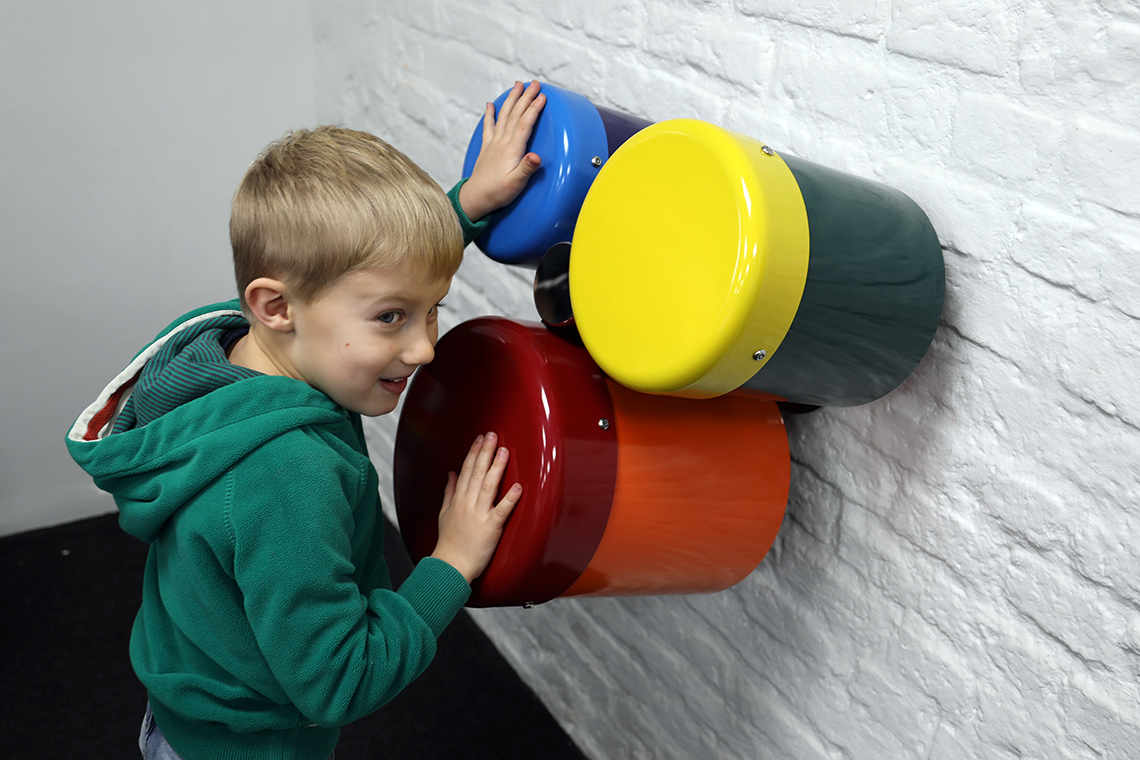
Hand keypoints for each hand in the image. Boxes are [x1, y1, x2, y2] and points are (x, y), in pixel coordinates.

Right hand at [430, 432, 522, 582]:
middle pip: (477, 473)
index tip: (480, 438)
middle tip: (493, 435)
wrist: (450, 566)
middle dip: (486, 452)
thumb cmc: (449, 542)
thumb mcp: (444, 513)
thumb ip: (449, 491)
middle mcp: (467, 504)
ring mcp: (478, 515)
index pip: (466, 470)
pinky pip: (501, 511)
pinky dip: (510, 499)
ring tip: (505, 451)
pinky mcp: (490, 528)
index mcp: (458, 499)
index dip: (474, 452)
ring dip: (497, 467)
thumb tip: (450, 473)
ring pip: (488, 486)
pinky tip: (517, 487)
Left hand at [458, 80, 545, 220]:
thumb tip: (535, 157)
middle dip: (526, 97)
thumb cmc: (498, 192)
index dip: (534, 108)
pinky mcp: (487, 148)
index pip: (525, 123)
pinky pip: (488, 126)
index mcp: (512, 149)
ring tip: (517, 86)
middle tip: (534, 83)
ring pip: (503, 115)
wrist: (477, 198)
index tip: (543, 96)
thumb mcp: (517, 183)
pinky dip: (490, 114)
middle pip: (515, 114)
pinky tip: (490, 104)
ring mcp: (493, 143)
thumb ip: (527, 168)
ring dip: (511, 99)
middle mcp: (502, 142)